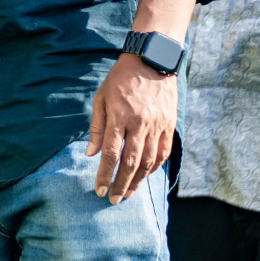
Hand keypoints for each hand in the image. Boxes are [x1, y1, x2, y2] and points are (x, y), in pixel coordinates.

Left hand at [86, 53, 175, 203]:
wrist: (152, 61)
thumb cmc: (120, 79)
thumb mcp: (101, 97)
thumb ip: (97, 127)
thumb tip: (91, 154)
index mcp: (119, 115)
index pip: (111, 153)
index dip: (105, 174)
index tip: (99, 189)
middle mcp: (139, 123)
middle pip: (130, 162)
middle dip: (121, 184)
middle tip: (113, 199)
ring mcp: (157, 125)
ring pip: (148, 162)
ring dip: (137, 181)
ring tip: (127, 193)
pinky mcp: (169, 125)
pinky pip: (163, 153)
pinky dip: (154, 168)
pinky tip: (145, 177)